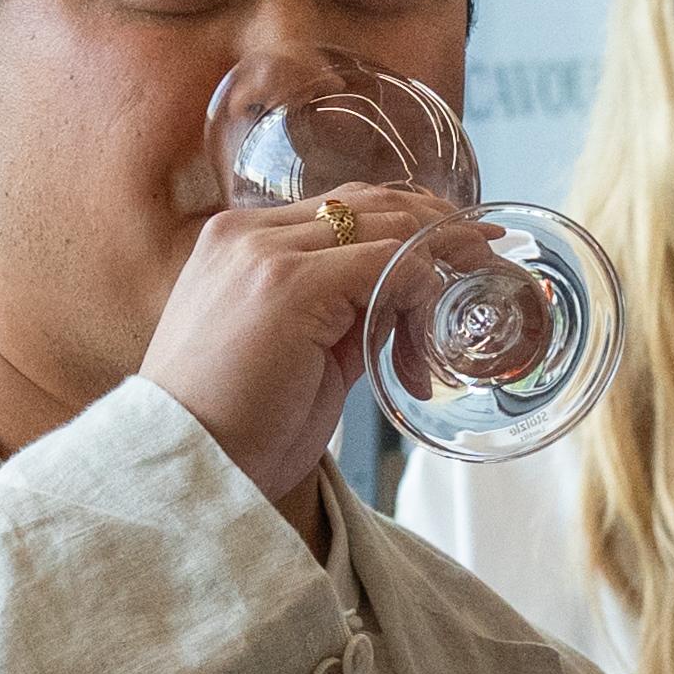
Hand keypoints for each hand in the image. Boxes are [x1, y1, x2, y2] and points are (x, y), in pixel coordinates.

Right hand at [138, 183, 457, 495]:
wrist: (184, 468)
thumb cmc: (237, 428)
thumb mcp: (298, 354)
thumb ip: (341, 317)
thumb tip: (399, 306)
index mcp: (239, 242)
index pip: (344, 206)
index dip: (411, 222)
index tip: (461, 249)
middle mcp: (247, 234)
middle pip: (372, 205)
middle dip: (440, 232)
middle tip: (489, 265)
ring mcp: (264, 254)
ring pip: (386, 229)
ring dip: (439, 267)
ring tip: (469, 311)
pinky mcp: (287, 285)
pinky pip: (385, 266)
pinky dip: (421, 299)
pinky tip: (425, 352)